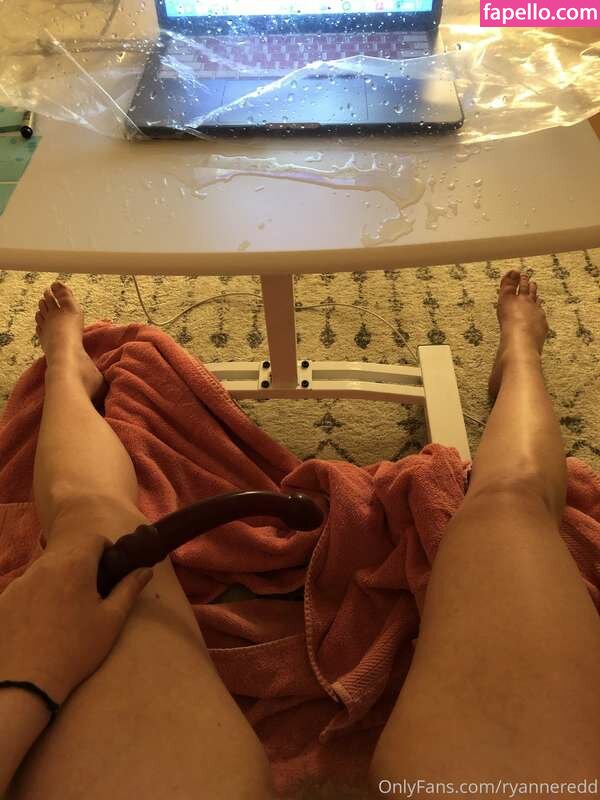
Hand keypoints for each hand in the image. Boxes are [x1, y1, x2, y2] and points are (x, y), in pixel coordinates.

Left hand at [0, 534, 152, 704]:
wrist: (27, 681)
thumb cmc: (76, 649)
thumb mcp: (111, 620)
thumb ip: (129, 589)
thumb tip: (145, 570)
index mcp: (75, 565)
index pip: (94, 540)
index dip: (106, 550)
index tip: (110, 569)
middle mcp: (45, 566)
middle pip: (68, 553)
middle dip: (82, 566)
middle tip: (90, 593)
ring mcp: (21, 581)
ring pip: (46, 569)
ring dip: (58, 579)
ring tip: (64, 609)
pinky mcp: (4, 598)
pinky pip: (26, 587)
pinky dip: (36, 595)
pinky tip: (40, 620)